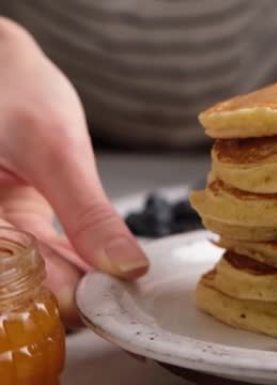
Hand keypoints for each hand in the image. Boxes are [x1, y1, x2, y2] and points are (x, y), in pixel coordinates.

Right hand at [0, 18, 147, 325]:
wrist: (3, 66)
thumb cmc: (13, 91)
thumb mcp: (55, 149)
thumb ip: (87, 212)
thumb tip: (127, 266)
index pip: (9, 278)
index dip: (59, 299)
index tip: (108, 304)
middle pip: (20, 284)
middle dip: (75, 296)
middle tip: (125, 300)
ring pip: (36, 274)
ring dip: (81, 283)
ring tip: (125, 286)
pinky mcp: (13, 226)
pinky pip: (43, 255)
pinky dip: (77, 263)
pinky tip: (108, 268)